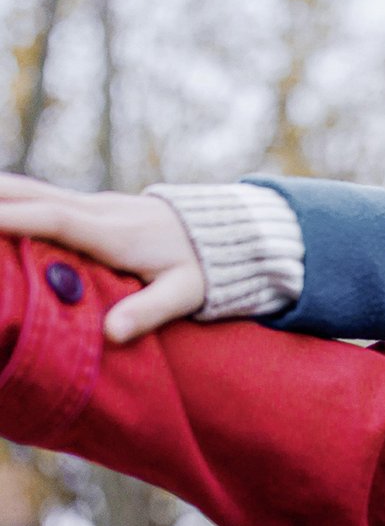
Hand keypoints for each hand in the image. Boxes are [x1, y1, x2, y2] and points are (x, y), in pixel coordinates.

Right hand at [0, 172, 202, 341]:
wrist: (221, 233)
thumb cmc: (201, 268)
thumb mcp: (186, 294)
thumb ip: (149, 311)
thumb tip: (113, 336)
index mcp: (113, 233)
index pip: (55, 219)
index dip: (15, 218)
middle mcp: (94, 211)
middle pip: (29, 195)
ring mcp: (87, 204)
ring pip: (27, 189)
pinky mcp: (83, 206)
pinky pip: (34, 196)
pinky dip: (3, 195)